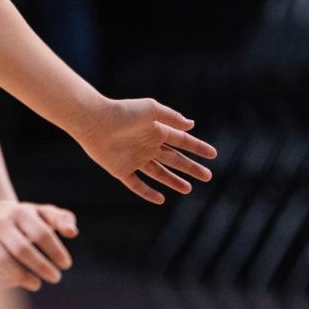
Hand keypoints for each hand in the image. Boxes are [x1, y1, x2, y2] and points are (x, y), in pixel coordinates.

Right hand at [0, 199, 76, 291]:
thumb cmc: (27, 217)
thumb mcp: (44, 213)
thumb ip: (62, 219)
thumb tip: (72, 232)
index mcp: (21, 212)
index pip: (41, 233)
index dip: (55, 251)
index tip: (66, 265)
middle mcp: (1, 224)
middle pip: (22, 249)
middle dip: (41, 266)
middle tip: (56, 278)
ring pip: (3, 262)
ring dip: (21, 276)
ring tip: (37, 285)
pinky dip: (5, 279)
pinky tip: (18, 282)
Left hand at [75, 97, 215, 203]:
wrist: (94, 121)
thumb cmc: (123, 112)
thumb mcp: (151, 110)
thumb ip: (172, 117)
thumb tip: (191, 125)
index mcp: (157, 131)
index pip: (183, 142)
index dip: (198, 148)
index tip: (213, 154)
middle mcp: (148, 146)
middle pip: (175, 160)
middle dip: (191, 168)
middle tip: (207, 176)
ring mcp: (136, 159)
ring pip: (159, 173)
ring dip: (174, 181)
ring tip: (188, 189)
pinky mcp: (121, 170)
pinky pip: (137, 184)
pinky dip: (148, 193)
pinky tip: (160, 199)